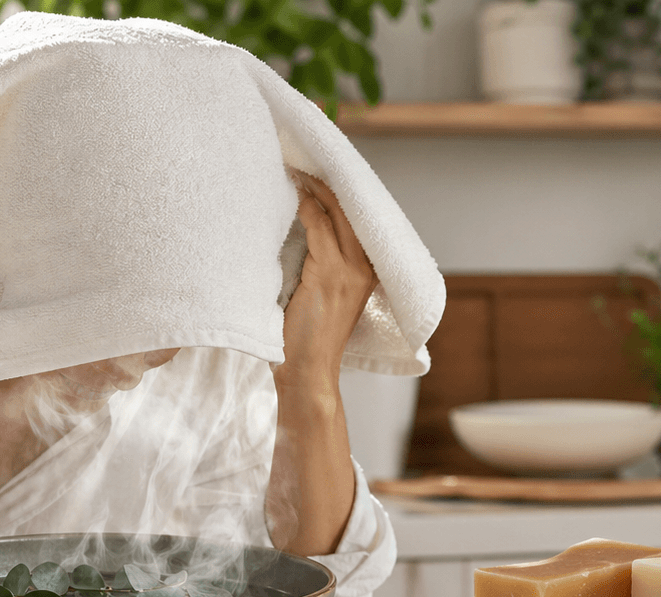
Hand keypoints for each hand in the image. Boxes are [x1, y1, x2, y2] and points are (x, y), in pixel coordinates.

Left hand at [276, 172, 377, 390]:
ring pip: (336, 214)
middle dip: (329, 182)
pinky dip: (306, 207)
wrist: (307, 371)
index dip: (341, 196)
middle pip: (350, 211)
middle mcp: (365, 269)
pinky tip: (294, 194)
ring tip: (297, 168)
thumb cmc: (305, 339)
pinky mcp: (329, 274)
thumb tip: (300, 232)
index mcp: (366, 274)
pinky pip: (318, 227)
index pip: (357, 223)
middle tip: (307, 160)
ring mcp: (349, 271)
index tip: (322, 173)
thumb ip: (319, 266)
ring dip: (316, 188)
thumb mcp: (320, 296)